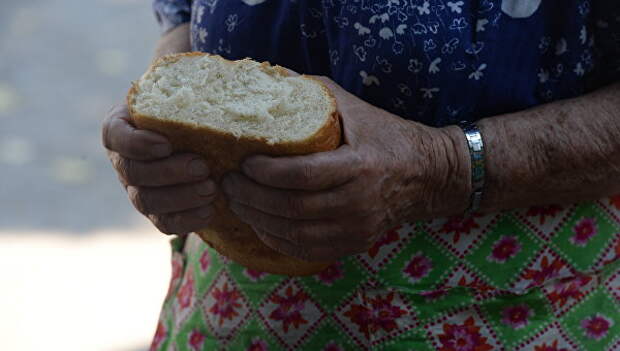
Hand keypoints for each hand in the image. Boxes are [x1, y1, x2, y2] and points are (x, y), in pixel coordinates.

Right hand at [102, 104, 217, 234]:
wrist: (198, 133)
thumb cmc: (191, 107)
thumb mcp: (188, 93)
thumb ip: (194, 91)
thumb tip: (226, 86)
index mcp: (122, 127)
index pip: (116, 136)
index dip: (137, 144)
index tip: (166, 143)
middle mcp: (124, 160)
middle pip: (134, 172)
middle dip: (169, 172)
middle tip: (202, 167)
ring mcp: (137, 189)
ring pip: (146, 201)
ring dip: (181, 197)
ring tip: (212, 189)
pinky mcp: (157, 211)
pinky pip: (164, 223)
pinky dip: (187, 220)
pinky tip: (211, 211)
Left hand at [221, 77, 469, 261]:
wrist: (427, 175)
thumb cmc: (386, 135)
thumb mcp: (355, 107)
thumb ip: (315, 92)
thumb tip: (271, 79)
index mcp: (360, 166)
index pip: (303, 175)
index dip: (266, 173)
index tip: (243, 163)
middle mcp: (359, 203)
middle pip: (292, 208)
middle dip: (251, 197)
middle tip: (227, 184)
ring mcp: (357, 228)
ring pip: (295, 233)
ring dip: (257, 219)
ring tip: (235, 202)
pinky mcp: (354, 243)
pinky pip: (306, 249)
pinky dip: (276, 239)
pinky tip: (259, 224)